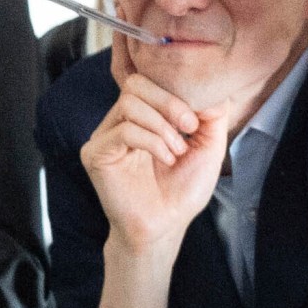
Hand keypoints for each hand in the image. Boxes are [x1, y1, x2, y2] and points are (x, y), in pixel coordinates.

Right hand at [81, 63, 230, 256]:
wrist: (165, 226)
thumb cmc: (183, 191)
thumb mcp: (208, 146)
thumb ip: (211, 114)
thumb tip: (207, 89)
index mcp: (143, 116)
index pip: (150, 81)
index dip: (176, 91)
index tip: (197, 120)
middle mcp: (120, 122)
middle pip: (136, 84)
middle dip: (169, 102)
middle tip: (189, 128)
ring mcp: (105, 136)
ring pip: (130, 104)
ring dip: (162, 126)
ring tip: (176, 151)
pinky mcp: (96, 153)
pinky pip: (123, 130)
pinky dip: (151, 142)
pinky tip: (165, 159)